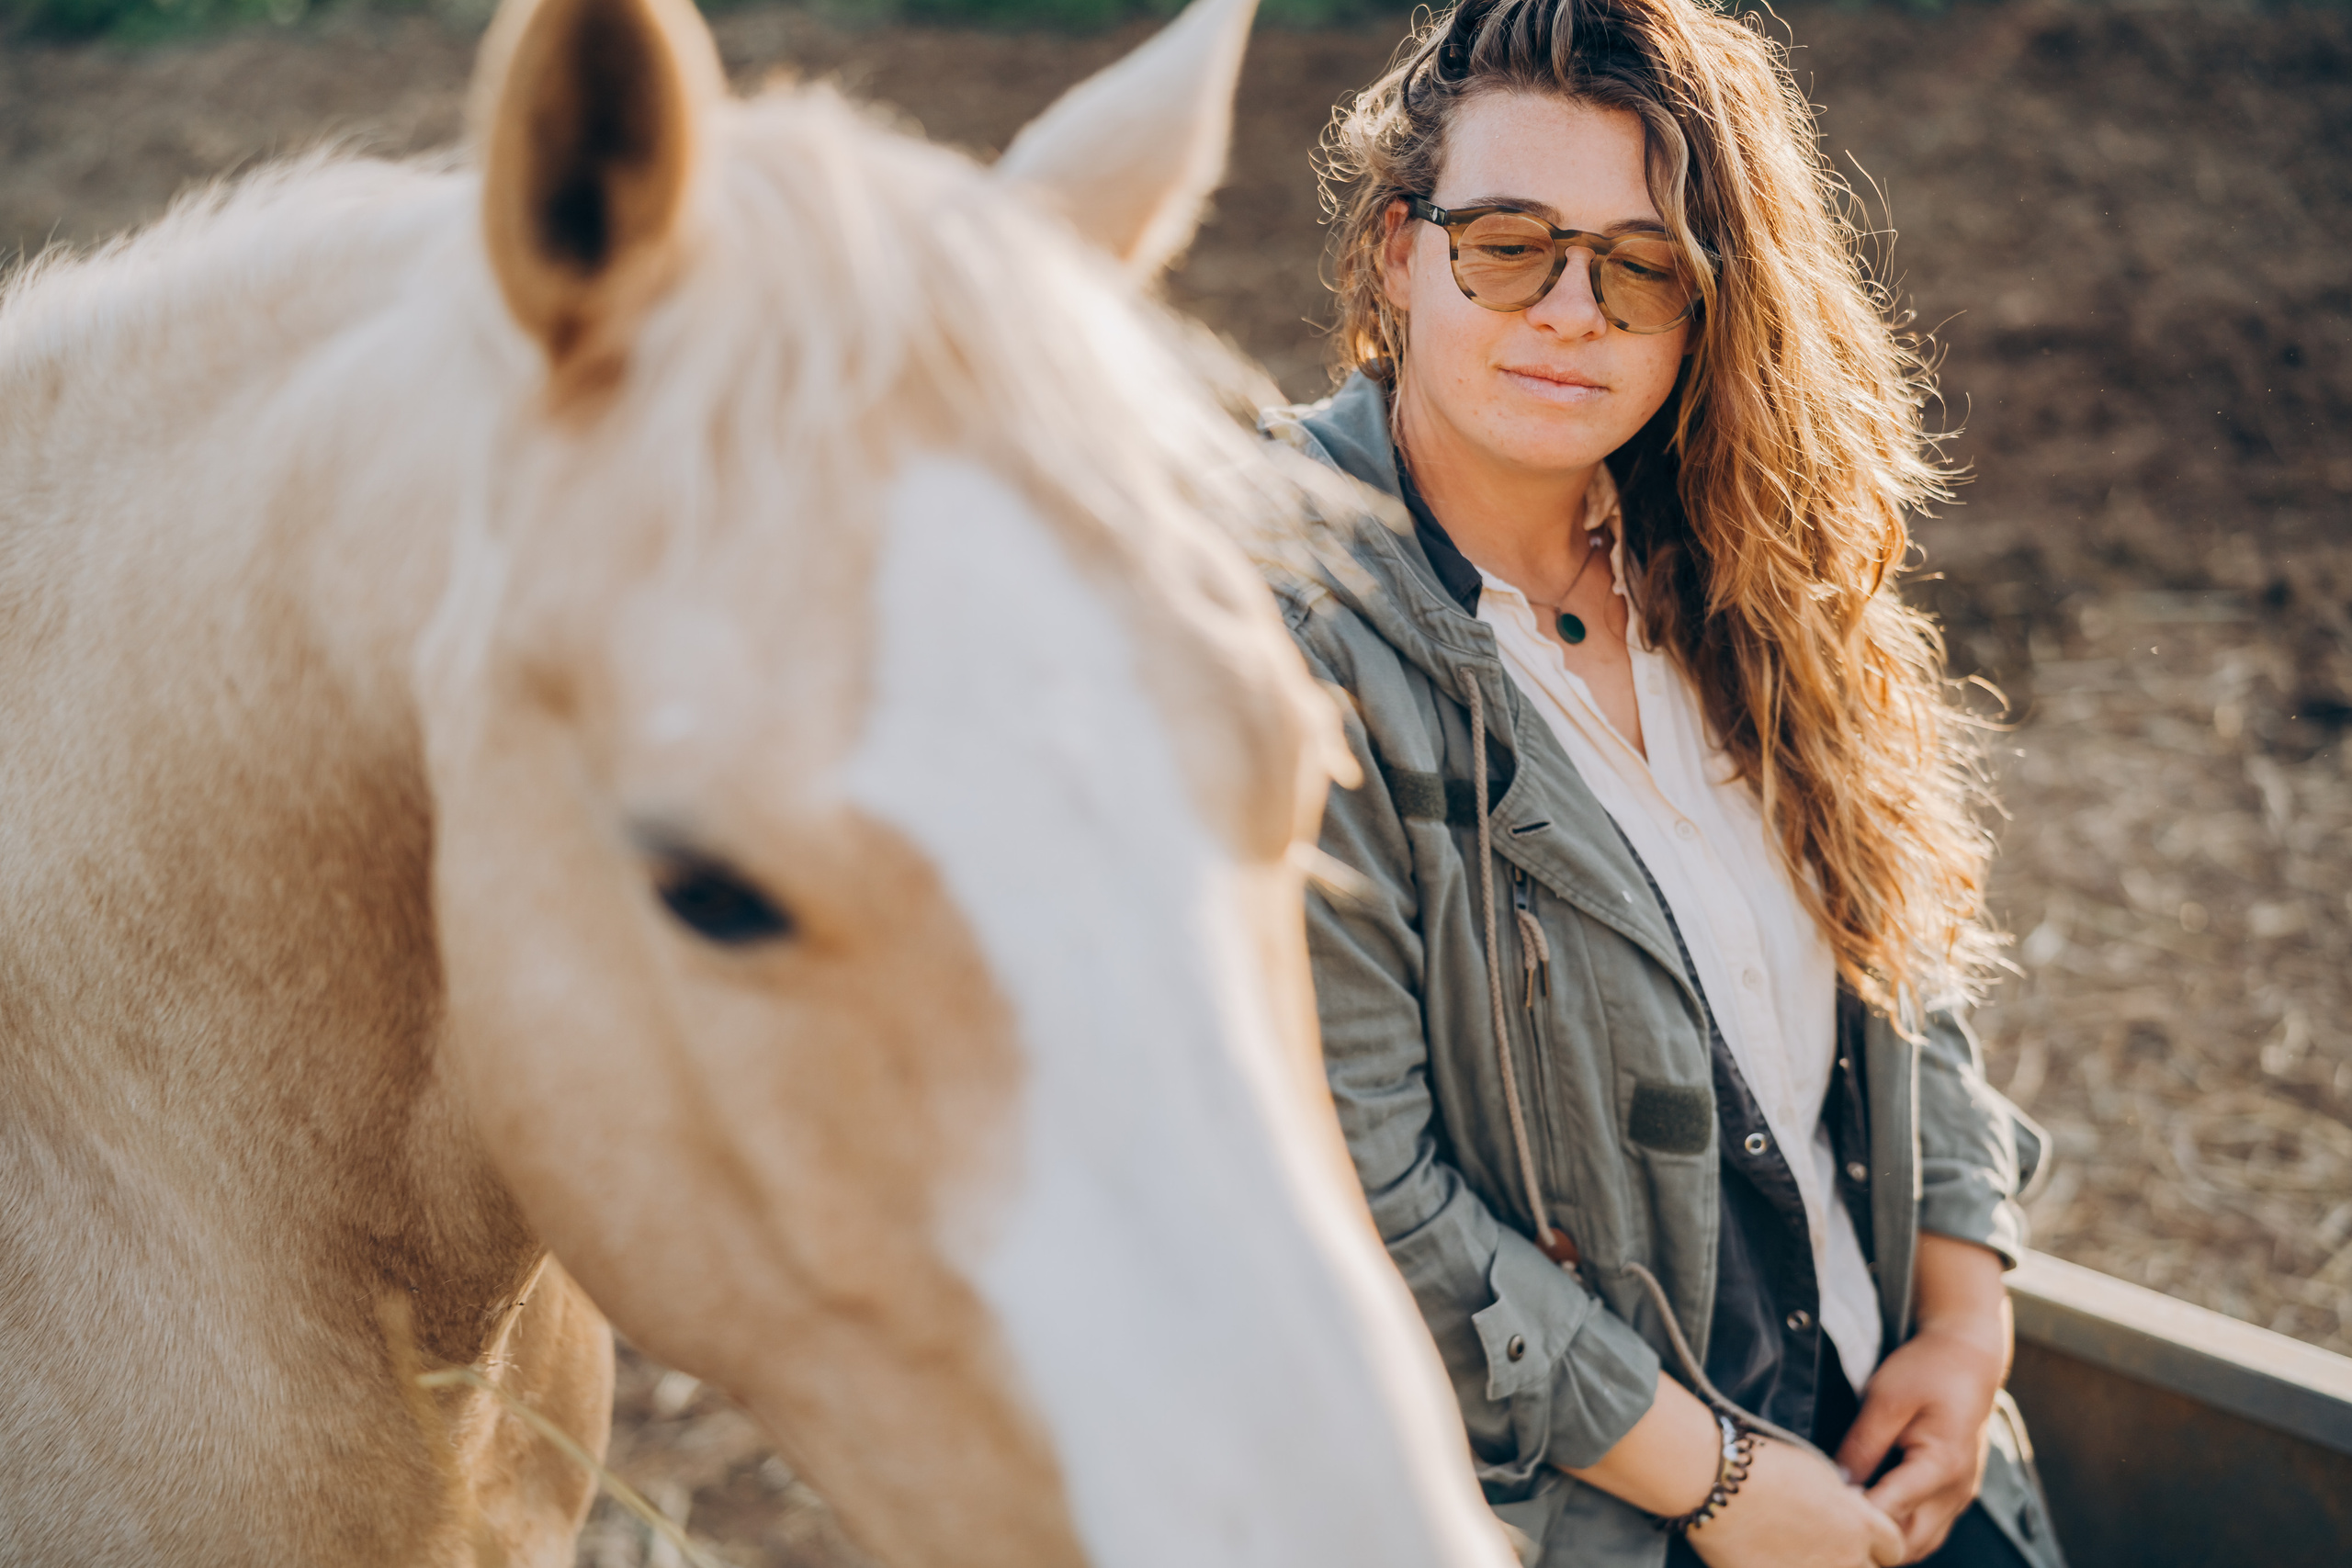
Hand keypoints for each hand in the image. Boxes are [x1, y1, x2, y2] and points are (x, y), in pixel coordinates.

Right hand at [1683, 1436, 1903, 1567]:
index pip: (1894, 1549)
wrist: (1715, 1480)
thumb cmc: (1764, 1465)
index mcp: (1861, 1526)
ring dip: (1826, 1564)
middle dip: (1858, 1560)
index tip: (1865, 1535)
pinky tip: (1776, 1558)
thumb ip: (1847, 1500)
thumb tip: (1853, 1507)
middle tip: (1831, 1545)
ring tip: (1802, 1551)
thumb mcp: (1819, 1472)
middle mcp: (1844, 1559)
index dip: (1881, 1541)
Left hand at [1837, 1236, 2010, 1561]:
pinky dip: (1899, 1533)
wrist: (1968, 1356)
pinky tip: (1868, 1519)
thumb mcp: (1885, 1399)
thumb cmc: (1927, 1370)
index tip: (1819, 1518)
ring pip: (1920, 1543)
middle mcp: (1956, 1492)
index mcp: (1941, 1467)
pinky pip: (1927, 1529)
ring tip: (1842, 1530)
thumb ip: (1862, 1446)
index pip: (1891, 1512)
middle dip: (1870, 1545)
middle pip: (1909, 1544)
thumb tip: (1837, 1485)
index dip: (1854, 1521)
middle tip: (1826, 1533)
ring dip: (1885, 1544)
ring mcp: (1959, 1497)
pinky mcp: (1954, 1493)